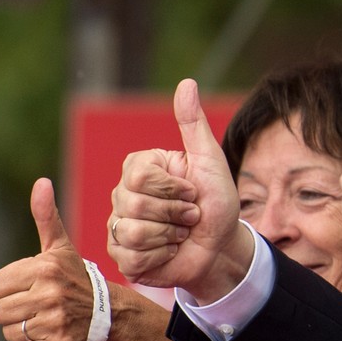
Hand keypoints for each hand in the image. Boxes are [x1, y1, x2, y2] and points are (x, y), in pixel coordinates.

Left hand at [0, 178, 93, 340]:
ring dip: (26, 328)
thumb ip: (45, 216)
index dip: (14, 285)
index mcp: (46, 268)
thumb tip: (41, 182)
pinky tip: (55, 333)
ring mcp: (54, 322)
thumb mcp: (60, 247)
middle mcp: (50, 294)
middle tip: (42, 303)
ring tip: (48, 318)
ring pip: (11, 332)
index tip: (37, 283)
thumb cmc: (75, 278)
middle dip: (17, 309)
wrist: (108, 312)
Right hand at [108, 78, 253, 303]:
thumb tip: (187, 83)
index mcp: (140, 168)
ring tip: (180, 233)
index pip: (140, 176)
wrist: (222, 246)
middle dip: (176, 214)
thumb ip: (194, 125)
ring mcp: (119, 225)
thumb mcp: (210, 161)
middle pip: (135, 205)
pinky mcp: (122, 255)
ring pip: (132, 232)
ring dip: (170, 236)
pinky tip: (170, 251)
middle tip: (190, 215)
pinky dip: (161, 257)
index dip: (174, 188)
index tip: (193, 191)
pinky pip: (130, 257)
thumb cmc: (217, 202)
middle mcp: (123, 194)